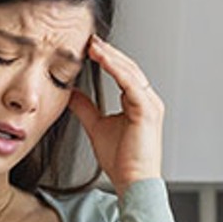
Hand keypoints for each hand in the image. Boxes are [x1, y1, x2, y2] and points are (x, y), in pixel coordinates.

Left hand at [68, 36, 162, 196]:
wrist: (132, 182)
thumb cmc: (121, 161)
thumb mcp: (96, 126)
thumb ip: (86, 108)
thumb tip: (72, 93)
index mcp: (139, 103)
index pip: (124, 73)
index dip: (107, 59)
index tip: (89, 47)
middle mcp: (148, 101)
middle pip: (128, 67)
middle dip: (108, 52)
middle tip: (90, 39)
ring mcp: (150, 105)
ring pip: (130, 72)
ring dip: (111, 57)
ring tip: (93, 45)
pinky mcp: (147, 111)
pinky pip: (131, 83)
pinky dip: (116, 69)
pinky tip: (102, 60)